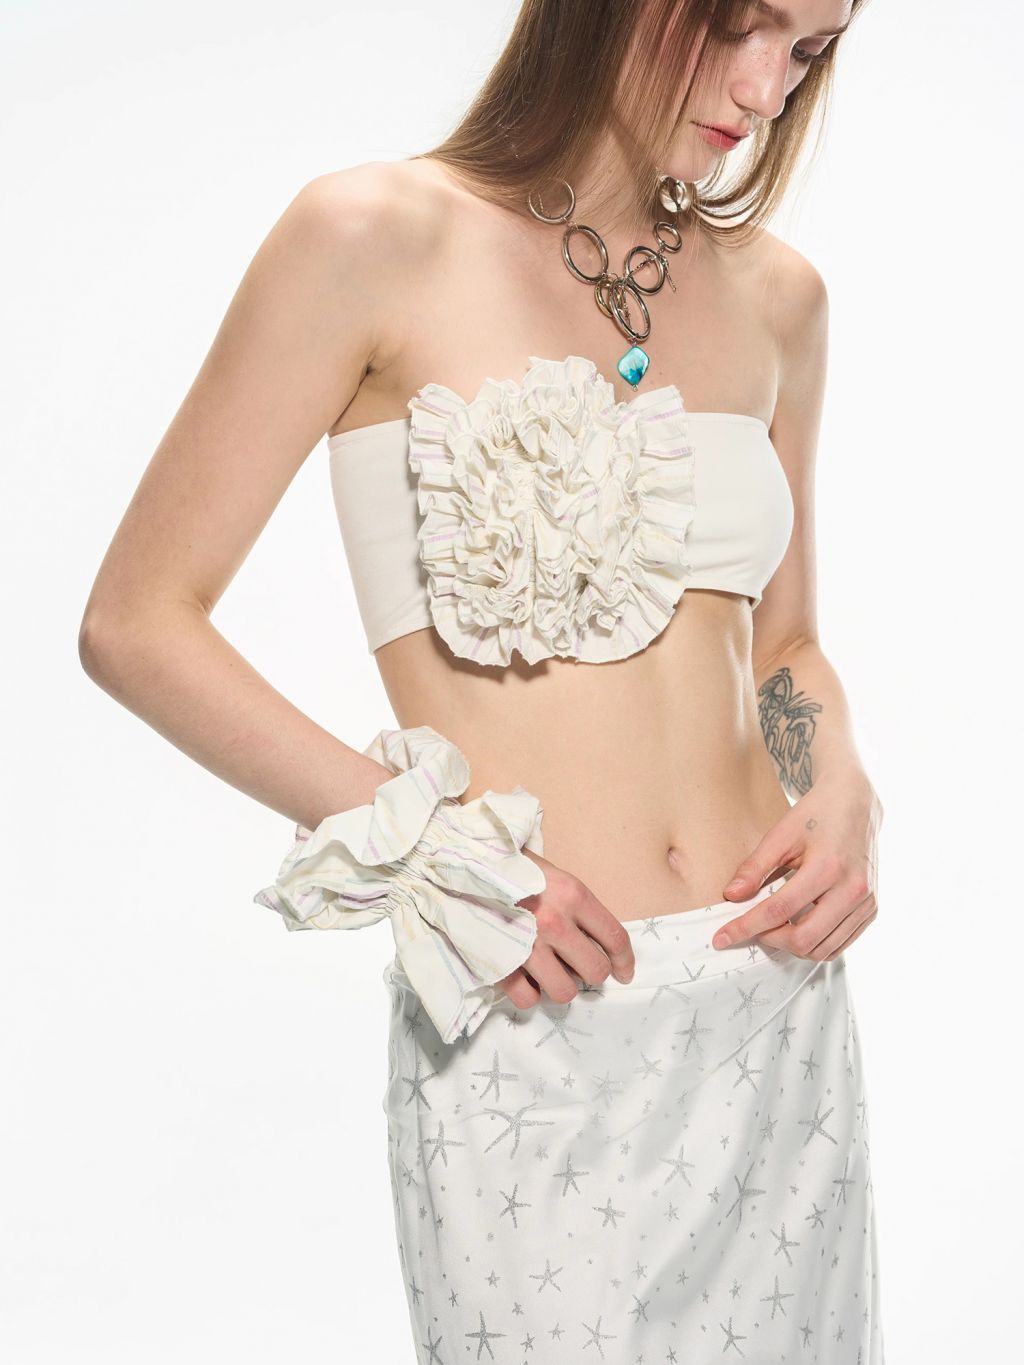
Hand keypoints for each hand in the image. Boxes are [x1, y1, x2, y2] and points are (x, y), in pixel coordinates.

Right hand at [496, 849, 636, 1007]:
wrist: (456, 864)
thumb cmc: (507, 866)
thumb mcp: (549, 872)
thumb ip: (573, 902)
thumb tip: (593, 937)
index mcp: (572, 895)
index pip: (615, 938)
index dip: (625, 961)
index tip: (624, 972)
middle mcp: (555, 923)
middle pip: (595, 972)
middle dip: (590, 973)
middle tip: (578, 966)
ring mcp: (528, 947)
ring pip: (564, 992)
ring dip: (559, 985)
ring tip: (547, 971)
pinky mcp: (501, 964)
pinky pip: (528, 999)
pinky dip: (527, 992)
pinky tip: (522, 976)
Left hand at [711, 770, 882, 960]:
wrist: (854, 804)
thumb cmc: (815, 816)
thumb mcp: (780, 835)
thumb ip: (755, 867)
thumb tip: (731, 896)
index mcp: (827, 867)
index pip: (779, 910)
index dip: (746, 927)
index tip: (722, 937)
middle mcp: (852, 889)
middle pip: (803, 939)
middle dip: (770, 940)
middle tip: (753, 928)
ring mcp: (865, 902)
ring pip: (822, 950)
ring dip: (791, 946)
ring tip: (774, 928)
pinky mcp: (871, 910)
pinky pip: (839, 945)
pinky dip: (814, 945)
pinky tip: (798, 928)